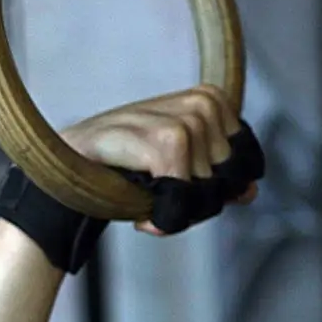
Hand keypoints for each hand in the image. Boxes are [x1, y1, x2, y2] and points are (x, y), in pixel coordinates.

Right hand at [61, 85, 256, 234]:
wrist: (70, 169)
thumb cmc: (127, 168)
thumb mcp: (181, 172)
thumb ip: (219, 181)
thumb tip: (251, 191)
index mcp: (212, 102)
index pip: (247, 165)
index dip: (220, 191)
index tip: (183, 187)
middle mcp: (202, 104)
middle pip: (229, 182)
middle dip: (197, 203)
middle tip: (160, 196)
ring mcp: (184, 120)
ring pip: (208, 193)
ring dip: (177, 210)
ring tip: (146, 197)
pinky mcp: (163, 141)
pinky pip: (184, 199)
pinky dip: (163, 220)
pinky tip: (141, 217)